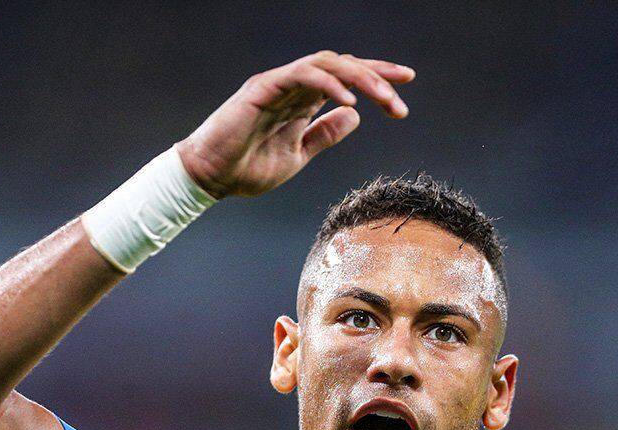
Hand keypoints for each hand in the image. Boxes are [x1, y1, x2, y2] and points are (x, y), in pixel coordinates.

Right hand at [174, 51, 413, 198]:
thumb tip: (355, 119)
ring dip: (360, 79)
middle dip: (377, 76)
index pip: (347, 79)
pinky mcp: (263, 87)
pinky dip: (329, 85)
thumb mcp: (298, 155)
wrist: (211, 178)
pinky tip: (350, 103)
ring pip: (328, 64)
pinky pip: (302, 76)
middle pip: (344, 65)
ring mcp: (279, 83)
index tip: (406, 85)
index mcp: (303, 100)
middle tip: (402, 97)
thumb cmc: (247, 167)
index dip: (377, 78)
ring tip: (384, 98)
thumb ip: (324, 135)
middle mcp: (294, 86)